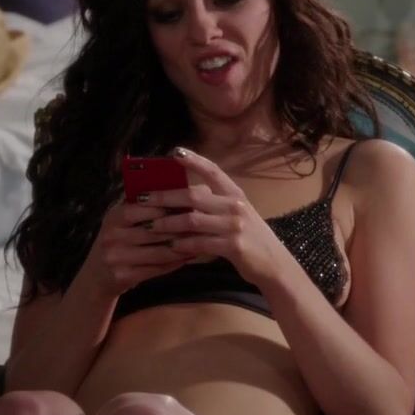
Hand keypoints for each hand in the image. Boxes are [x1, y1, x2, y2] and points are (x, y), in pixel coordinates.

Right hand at [84, 198, 194, 296]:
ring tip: (203, 241)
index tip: (195, 203)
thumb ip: (147, 206)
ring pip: (159, 251)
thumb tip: (185, 189)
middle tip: (205, 224)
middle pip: (155, 230)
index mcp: (115, 215)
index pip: (146, 206)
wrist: (96, 276)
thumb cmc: (120, 241)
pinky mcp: (123, 275)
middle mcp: (112, 234)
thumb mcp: (125, 220)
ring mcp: (116, 256)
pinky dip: (176, 262)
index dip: (172, 204)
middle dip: (182, 227)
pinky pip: (157, 268)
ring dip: (184, 247)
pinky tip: (189, 257)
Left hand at [138, 147, 288, 287]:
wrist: (273, 263)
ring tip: (150, 226)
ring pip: (192, 220)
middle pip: (193, 196)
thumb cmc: (250, 237)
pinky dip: (182, 245)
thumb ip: (214, 204)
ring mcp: (235, 226)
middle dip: (164, 197)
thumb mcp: (236, 214)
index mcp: (235, 194)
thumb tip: (180, 197)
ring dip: (167, 224)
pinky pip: (199, 243)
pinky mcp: (233, 246)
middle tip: (141, 199)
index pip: (213, 171)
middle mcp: (235, 206)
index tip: (174, 152)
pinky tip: (170, 247)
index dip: (194, 160)